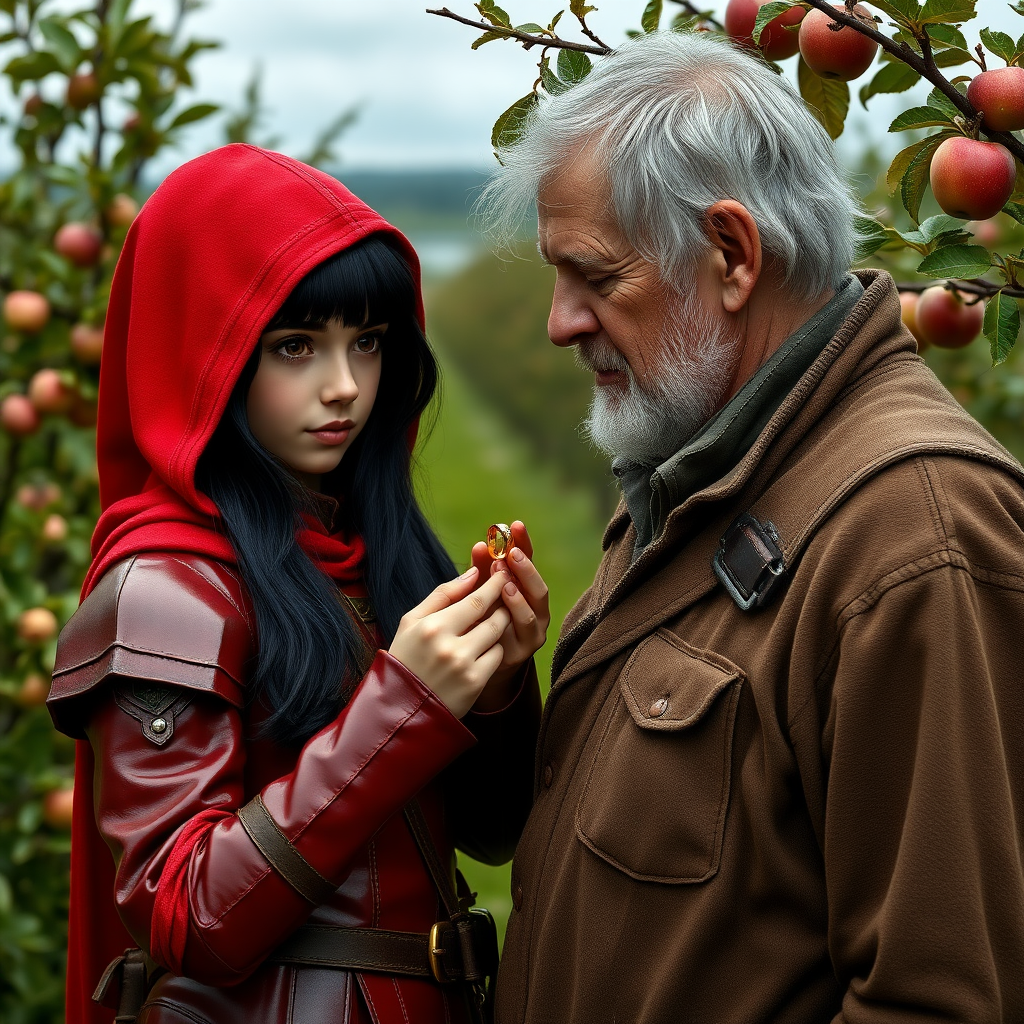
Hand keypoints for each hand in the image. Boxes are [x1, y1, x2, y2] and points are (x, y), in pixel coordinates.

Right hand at [389, 568, 511, 718]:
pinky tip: (480, 650)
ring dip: (498, 626)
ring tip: (490, 622)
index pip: (476, 600)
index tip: (504, 574)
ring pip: (497, 636)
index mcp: (432, 627)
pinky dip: (493, 650)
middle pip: (493, 617)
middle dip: (503, 604)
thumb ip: (443, 594)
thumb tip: (473, 573)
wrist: (401, 706)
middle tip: (505, 596)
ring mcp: (464, 667)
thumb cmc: (406, 656)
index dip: (495, 586)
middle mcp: (450, 647)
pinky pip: (497, 657)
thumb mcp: (412, 620)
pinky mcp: (475, 684)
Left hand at [470, 521, 549, 708]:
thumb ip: (481, 572)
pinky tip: (502, 603)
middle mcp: (535, 608)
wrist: (475, 662)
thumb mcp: (478, 593)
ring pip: (534, 608)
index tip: (515, 525)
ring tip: (505, 580)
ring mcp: (533, 629)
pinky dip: (515, 615)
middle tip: (509, 553)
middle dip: (525, 568)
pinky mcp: (524, 649)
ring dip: (520, 592)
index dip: (524, 543)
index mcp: (525, 589)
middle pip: (537, 585)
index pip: (528, 561)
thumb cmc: (478, 620)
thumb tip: (478, 546)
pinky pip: (522, 630)